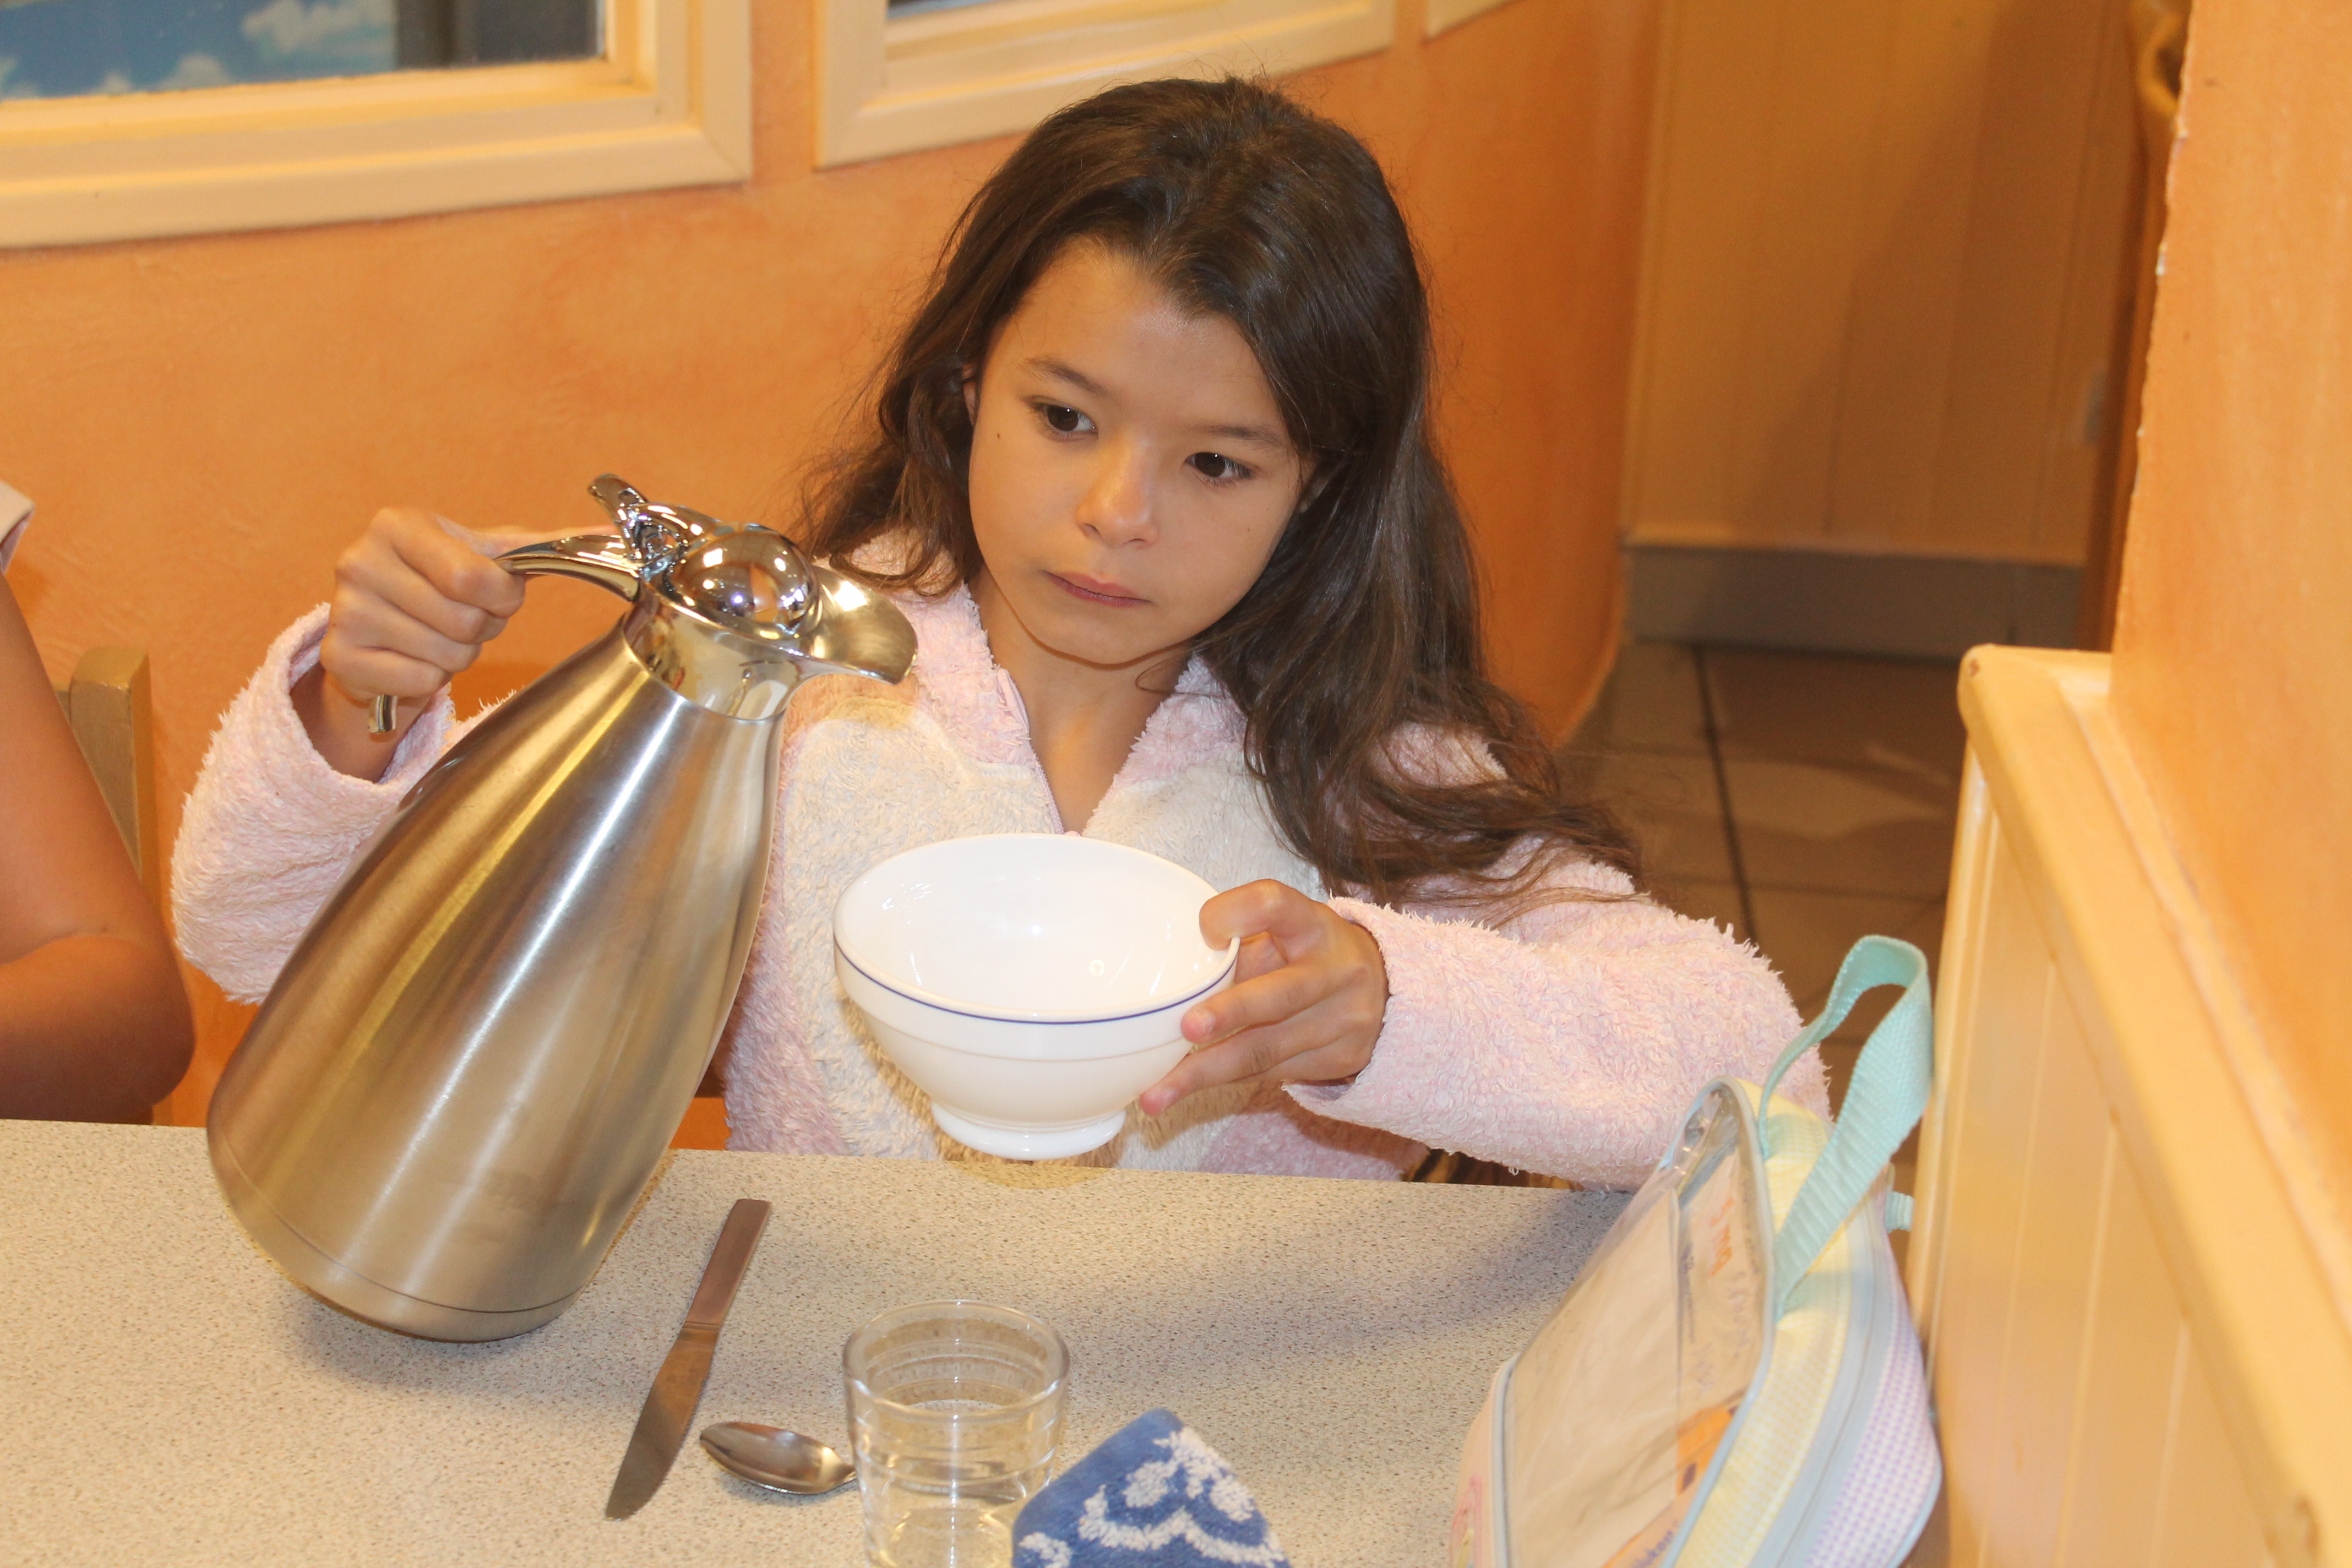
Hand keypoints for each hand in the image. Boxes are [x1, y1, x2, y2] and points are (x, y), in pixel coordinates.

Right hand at [293, 509, 550, 778]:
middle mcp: (360, 562)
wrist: (383, 627)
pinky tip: (413, 657)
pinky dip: (430, 679)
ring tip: (439, 635)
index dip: (500, 596)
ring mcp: (345, 611)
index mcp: (397, 525)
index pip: (473, 577)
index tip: (496, 593)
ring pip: (446, 654)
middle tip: (463, 617)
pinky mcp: (339, 657)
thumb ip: (547, 546)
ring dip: (459, 654)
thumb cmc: (441, 583)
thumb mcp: (486, 554)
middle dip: (481, 626)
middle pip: (464, 619)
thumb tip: (617, 536)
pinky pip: (420, 681)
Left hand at [1137, 880, 1387, 1115]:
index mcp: (1313, 924)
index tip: (1204, 929)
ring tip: (1157, 1093)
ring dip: (1206, 1072)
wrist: (1386, 992)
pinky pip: (1270, 1073)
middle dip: (1230, 1014)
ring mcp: (1343, 1020)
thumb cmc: (1309, 955)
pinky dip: (1224, 1080)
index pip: (1274, 905)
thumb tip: (1167, 982)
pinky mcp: (1340, 1060)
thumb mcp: (1283, 934)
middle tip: (1186, 1028)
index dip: (1236, 913)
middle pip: (1279, 994)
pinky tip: (1187, 1089)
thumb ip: (1237, 949)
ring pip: (1267, 1050)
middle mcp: (1336, 971)